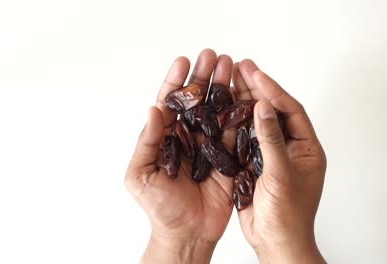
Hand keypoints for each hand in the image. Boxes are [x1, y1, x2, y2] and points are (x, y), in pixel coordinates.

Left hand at [125, 49, 235, 263]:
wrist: (187, 232)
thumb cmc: (159, 207)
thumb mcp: (140, 174)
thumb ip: (147, 142)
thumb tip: (153, 110)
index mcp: (166, 137)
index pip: (170, 102)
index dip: (176, 81)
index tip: (184, 60)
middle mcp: (188, 136)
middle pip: (197, 100)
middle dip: (204, 77)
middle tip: (213, 56)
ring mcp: (210, 145)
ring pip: (217, 110)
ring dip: (224, 88)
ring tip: (233, 65)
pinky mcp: (228, 157)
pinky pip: (236, 132)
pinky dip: (241, 113)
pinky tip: (246, 94)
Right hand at [233, 59, 326, 262]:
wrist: (276, 243)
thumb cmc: (288, 216)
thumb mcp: (281, 174)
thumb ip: (271, 139)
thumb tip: (262, 107)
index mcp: (307, 148)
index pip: (290, 111)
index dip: (273, 90)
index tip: (255, 73)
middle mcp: (291, 148)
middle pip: (274, 112)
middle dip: (258, 89)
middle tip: (241, 66)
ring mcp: (273, 156)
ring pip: (258, 123)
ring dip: (245, 103)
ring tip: (231, 79)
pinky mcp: (256, 165)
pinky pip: (246, 139)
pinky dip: (235, 124)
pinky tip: (224, 109)